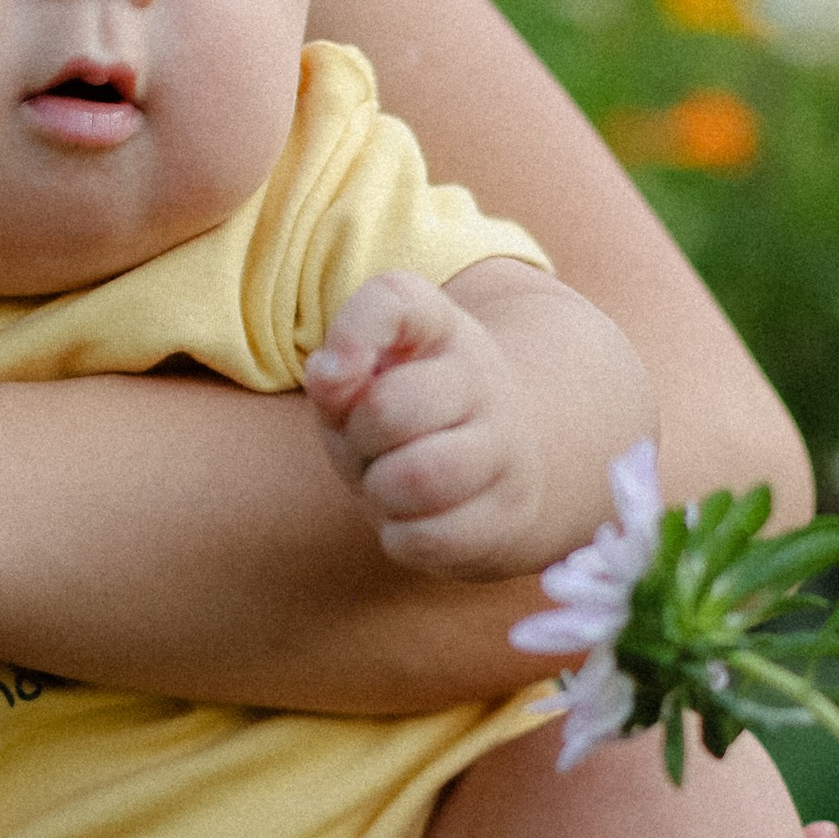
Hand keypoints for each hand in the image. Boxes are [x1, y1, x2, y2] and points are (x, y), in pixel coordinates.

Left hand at [303, 272, 544, 578]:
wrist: (502, 466)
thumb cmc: (406, 417)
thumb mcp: (362, 382)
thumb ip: (337, 369)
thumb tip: (330, 376)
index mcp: (439, 329)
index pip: (394, 300)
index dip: (353, 335)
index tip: (335, 372)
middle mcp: (481, 379)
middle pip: (389, 409)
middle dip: (358, 437)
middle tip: (370, 444)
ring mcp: (504, 447)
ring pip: (418, 477)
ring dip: (381, 491)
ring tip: (390, 484)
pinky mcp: (509, 513)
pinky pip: (430, 537)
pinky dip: (402, 537)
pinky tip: (412, 521)